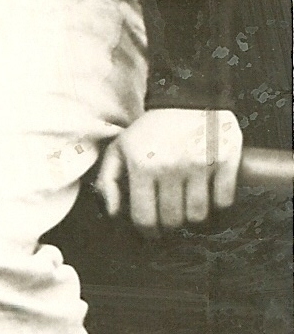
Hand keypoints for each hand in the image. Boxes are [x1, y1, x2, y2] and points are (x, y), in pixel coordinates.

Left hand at [95, 107, 243, 234]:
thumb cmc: (150, 130)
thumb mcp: (119, 149)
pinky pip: (224, 200)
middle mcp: (171, 168)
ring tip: (187, 207)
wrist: (188, 100)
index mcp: (142, 166)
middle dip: (170, 225)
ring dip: (193, 217)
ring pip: (199, 214)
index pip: (145, 217)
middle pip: (173, 220)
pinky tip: (208, 195)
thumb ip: (108, 181)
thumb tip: (112, 213)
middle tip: (170, 220)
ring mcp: (201, 165)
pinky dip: (217, 203)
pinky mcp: (226, 160)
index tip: (151, 233)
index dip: (147, 232)